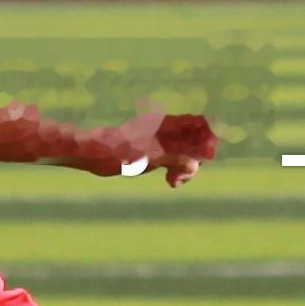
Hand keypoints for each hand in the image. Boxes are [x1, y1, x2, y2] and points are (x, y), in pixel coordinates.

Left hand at [96, 107, 218, 188]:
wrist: (97, 154)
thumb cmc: (122, 150)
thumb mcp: (151, 156)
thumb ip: (176, 158)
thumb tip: (197, 163)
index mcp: (168, 123)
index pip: (198, 123)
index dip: (208, 137)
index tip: (207, 155)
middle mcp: (168, 131)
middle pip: (195, 141)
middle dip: (196, 158)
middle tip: (187, 174)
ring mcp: (162, 143)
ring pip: (186, 154)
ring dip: (186, 168)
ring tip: (175, 181)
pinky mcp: (156, 154)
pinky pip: (175, 162)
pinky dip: (177, 171)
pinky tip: (172, 182)